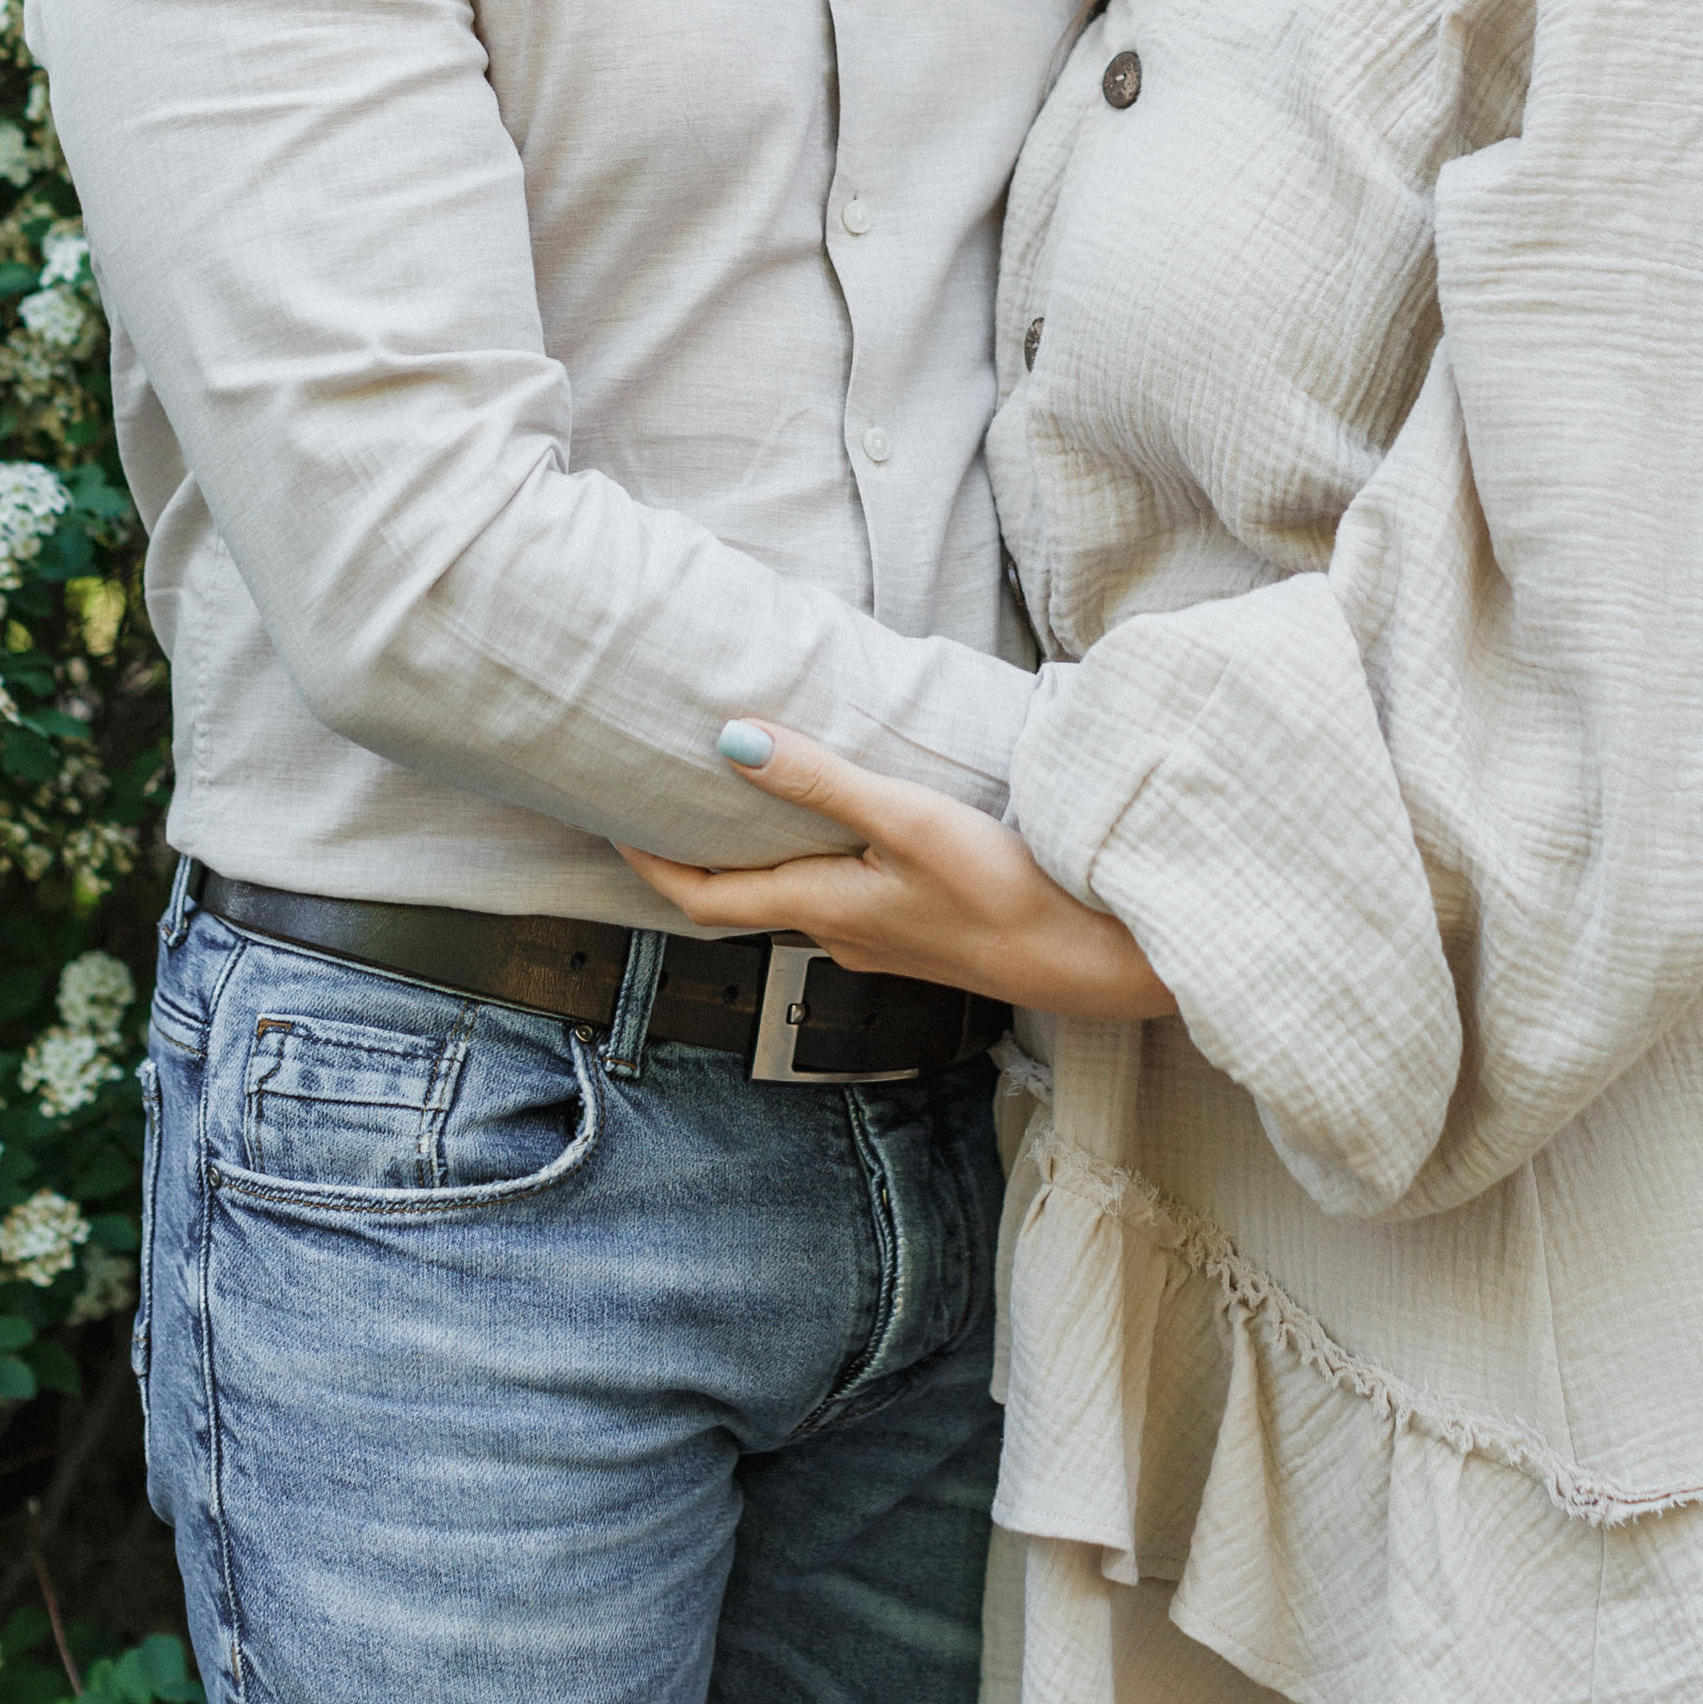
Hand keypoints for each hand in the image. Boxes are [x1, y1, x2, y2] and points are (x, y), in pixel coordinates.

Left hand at [619, 723, 1174, 1021]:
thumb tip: (729, 743)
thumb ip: (821, 780)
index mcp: (823, 909)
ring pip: (800, 897)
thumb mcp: (908, 821)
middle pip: (746, 898)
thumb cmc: (1006, 892)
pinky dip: (821, 862)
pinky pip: (847, 898)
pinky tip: (848, 831)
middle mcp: (840, 937)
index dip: (650, 864)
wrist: (1094, 960)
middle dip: (702, 855)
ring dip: (767, 857)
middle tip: (670, 799)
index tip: (608, 824)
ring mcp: (883, 944)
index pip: (706, 897)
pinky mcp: (923, 937)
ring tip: (750, 800)